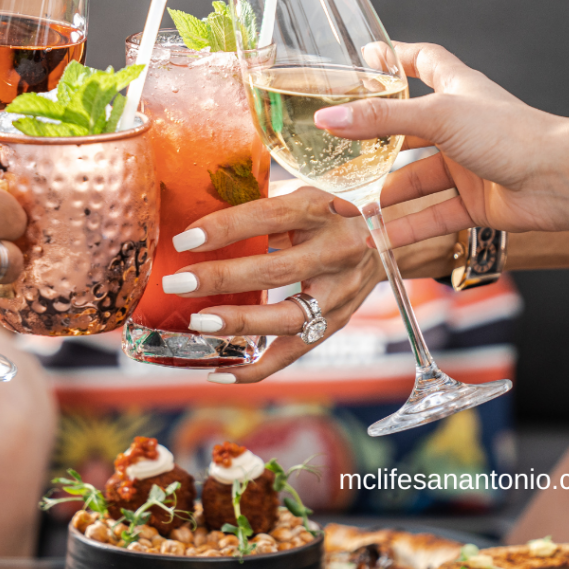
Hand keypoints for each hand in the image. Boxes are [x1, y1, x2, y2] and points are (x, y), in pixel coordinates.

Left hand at [160, 188, 386, 381]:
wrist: (389, 238)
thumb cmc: (327, 213)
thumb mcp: (301, 195)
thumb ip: (259, 204)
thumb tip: (196, 210)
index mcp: (320, 209)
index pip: (268, 217)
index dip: (226, 228)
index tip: (186, 240)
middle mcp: (336, 251)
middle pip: (275, 271)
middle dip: (222, 278)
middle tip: (178, 283)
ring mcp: (340, 292)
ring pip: (288, 317)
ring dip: (240, 323)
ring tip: (198, 322)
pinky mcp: (336, 322)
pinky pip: (294, 352)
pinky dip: (256, 368)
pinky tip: (220, 373)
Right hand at [315, 42, 568, 243]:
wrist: (561, 180)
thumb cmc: (510, 133)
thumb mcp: (437, 115)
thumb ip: (380, 119)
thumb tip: (327, 119)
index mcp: (456, 89)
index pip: (422, 61)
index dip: (394, 59)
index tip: (364, 61)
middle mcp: (459, 125)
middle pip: (406, 129)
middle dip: (372, 142)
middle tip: (335, 150)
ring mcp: (466, 164)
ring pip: (414, 178)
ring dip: (382, 193)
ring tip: (345, 205)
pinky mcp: (473, 201)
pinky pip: (432, 215)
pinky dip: (406, 228)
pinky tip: (379, 237)